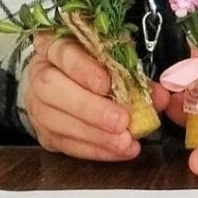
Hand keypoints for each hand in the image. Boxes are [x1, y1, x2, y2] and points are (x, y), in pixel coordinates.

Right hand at [25, 34, 169, 160]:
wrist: (68, 86)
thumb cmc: (95, 67)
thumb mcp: (113, 60)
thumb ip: (134, 73)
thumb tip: (160, 96)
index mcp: (54, 45)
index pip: (62, 51)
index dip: (82, 68)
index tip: (107, 84)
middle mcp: (39, 73)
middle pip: (52, 88)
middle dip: (89, 107)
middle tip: (121, 121)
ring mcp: (37, 105)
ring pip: (56, 121)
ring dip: (94, 135)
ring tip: (124, 141)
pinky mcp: (45, 133)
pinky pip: (66, 145)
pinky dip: (95, 150)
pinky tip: (118, 151)